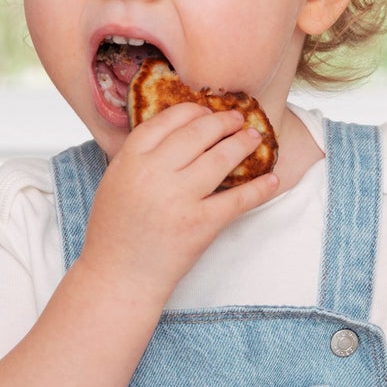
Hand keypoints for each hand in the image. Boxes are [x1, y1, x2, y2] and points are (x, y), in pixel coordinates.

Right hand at [78, 103, 277, 310]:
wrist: (118, 277)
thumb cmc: (114, 232)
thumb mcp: (115, 183)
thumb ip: (140, 157)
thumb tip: (176, 131)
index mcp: (130, 160)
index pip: (167, 121)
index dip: (192, 111)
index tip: (205, 109)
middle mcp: (154, 174)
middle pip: (198, 133)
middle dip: (223, 121)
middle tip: (237, 118)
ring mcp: (179, 199)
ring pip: (221, 158)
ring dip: (243, 144)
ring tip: (254, 138)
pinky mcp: (200, 225)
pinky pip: (237, 200)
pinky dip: (259, 188)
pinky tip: (272, 180)